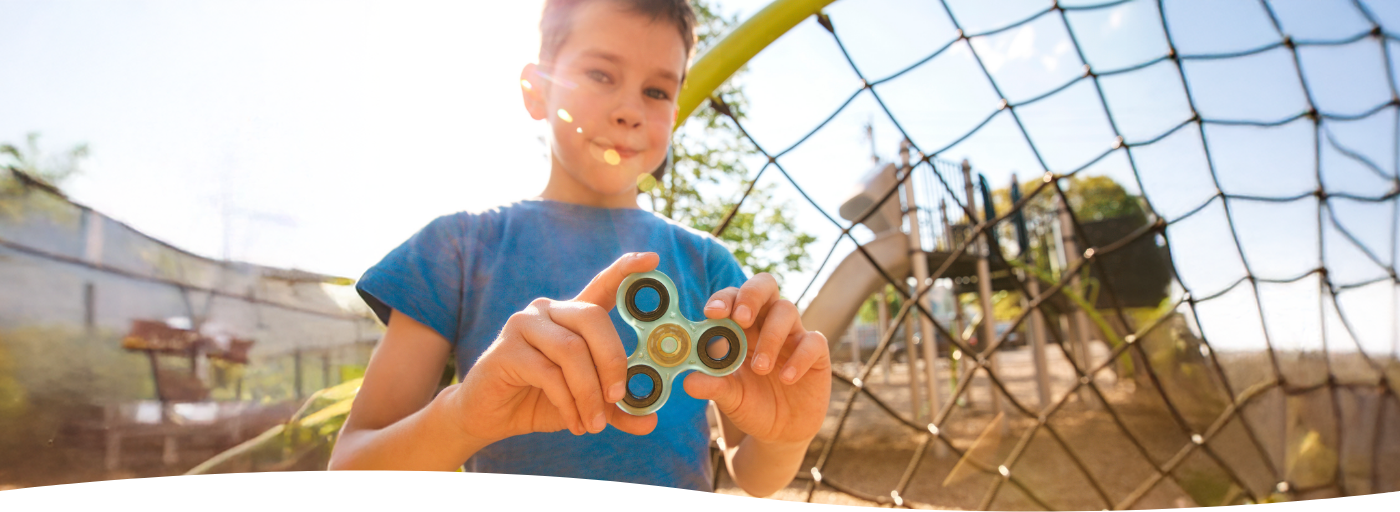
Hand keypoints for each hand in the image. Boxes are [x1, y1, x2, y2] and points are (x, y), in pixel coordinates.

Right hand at [445, 252, 660, 444]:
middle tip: (619, 397)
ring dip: (589, 392)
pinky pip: (548, 373)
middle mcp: (549, 311)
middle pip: (592, 318)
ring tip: (594, 423)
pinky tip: (573, 422)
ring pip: (571, 351)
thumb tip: (651, 422)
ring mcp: (524, 325)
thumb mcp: (586, 405)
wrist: (489, 416)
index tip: (652, 259)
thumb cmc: (540, 400)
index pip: (602, 285)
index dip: (626, 271)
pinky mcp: (506, 349)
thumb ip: (617, 409)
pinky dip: (568, 402)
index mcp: (572, 316)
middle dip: (612, 361)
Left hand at [682, 273, 830, 445]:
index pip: (733, 297)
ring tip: (760, 368)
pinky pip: (813, 341)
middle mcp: (766, 323)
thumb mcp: (729, 397)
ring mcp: (792, 335)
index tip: (712, 313)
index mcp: (741, 326)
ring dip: (771, 336)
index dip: (724, 299)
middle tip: (742, 318)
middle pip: (764, 285)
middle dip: (751, 295)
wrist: (781, 431)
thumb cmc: (751, 404)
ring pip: (786, 310)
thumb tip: (689, 381)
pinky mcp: (816, 353)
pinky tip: (787, 378)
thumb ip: (712, 386)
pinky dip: (799, 358)